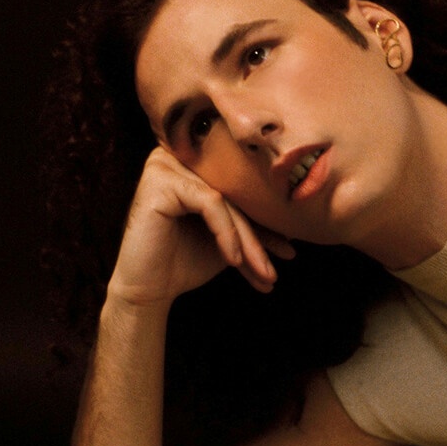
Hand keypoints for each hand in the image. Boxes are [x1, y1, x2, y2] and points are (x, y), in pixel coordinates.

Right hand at [107, 147, 294, 307]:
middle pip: (234, 195)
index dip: (267, 223)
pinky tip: (234, 260)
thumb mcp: (229, 240)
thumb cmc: (185, 262)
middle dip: (261, 235)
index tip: (290, 252)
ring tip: (264, 271)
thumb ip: (254, 223)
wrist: (148, 290)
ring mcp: (165, 163)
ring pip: (226, 200)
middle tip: (280, 265)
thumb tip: (298, 220)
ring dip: (249, 240)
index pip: (240, 191)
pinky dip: (227, 234)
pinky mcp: (159, 179)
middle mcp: (178, 155)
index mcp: (193, 163)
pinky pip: (210, 202)